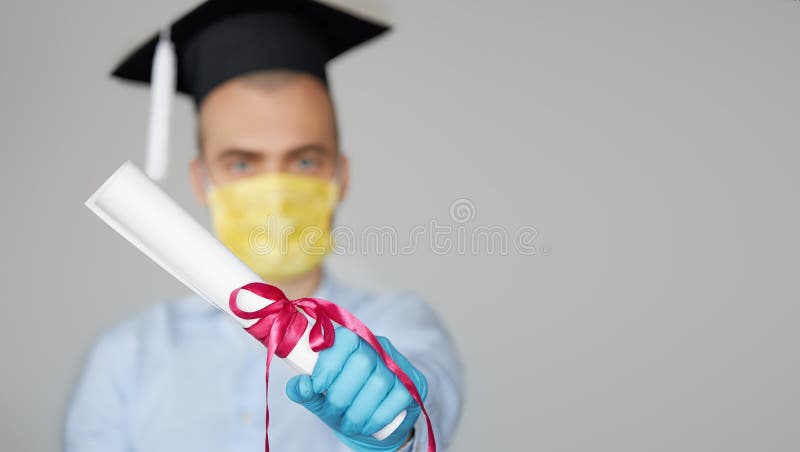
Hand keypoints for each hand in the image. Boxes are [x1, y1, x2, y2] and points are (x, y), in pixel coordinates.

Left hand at [286, 327, 427, 450]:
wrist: (377, 426)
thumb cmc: (346, 405)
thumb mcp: (321, 398)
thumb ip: (306, 391)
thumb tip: (301, 384)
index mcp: (354, 343)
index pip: (346, 338)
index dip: (330, 361)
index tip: (318, 385)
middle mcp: (379, 348)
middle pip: (362, 360)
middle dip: (342, 393)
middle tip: (335, 410)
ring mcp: (399, 366)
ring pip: (379, 383)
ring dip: (359, 410)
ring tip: (350, 422)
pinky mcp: (414, 386)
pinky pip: (397, 398)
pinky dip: (377, 416)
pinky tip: (368, 424)